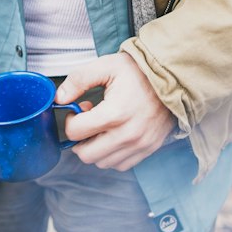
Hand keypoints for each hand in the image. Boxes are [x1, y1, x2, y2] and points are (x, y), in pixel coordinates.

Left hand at [55, 53, 176, 170]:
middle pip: (86, 154)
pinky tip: (115, 136)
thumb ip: (78, 80)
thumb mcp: (105, 66)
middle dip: (80, 139)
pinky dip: (112, 155)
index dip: (71, 119)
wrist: (172, 78)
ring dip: (96, 148)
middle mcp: (127, 134)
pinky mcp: (148, 149)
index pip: (75, 132)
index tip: (80, 109)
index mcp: (114, 113)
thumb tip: (59, 99)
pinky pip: (121, 164)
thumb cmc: (138, 71)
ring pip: (103, 162)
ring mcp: (140, 145)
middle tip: (88, 122)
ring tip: (104, 127)